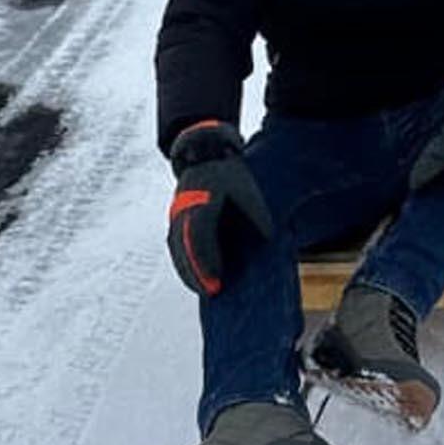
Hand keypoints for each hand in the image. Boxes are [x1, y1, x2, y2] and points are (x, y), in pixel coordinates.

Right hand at [166, 120, 272, 294]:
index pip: (200, 235)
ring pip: (176, 247)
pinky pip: (176, 243)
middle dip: (195, 272)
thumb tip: (267, 238)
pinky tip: (194, 275)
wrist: (204, 152)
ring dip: (187, 270)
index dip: (207, 259)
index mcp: (201, 200)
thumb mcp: (246, 188)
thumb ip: (257, 212)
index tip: (216, 278)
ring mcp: (177, 212)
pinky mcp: (177, 217)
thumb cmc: (227, 171)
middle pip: (184, 246)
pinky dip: (184, 260)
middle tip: (209, 293)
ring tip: (201, 290)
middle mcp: (184, 208)